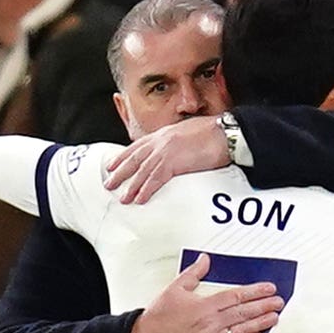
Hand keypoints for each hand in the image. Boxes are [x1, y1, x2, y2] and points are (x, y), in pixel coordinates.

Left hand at [103, 116, 230, 204]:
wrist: (225, 133)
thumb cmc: (212, 134)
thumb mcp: (187, 134)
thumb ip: (174, 144)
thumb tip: (172, 154)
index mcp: (163, 134)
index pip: (137, 146)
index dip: (123, 156)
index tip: (112, 165)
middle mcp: (160, 141)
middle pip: (134, 159)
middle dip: (120, 172)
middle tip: (108, 184)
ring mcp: (165, 151)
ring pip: (142, 171)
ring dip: (131, 186)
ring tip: (122, 199)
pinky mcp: (174, 162)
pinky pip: (155, 179)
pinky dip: (146, 190)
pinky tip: (139, 199)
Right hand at [125, 252, 281, 332]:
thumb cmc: (159, 316)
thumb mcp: (174, 289)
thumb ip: (193, 274)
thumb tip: (206, 259)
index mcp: (204, 305)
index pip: (236, 296)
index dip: (255, 292)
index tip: (269, 288)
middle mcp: (211, 323)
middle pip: (243, 312)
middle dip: (264, 306)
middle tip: (280, 302)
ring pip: (242, 330)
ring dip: (261, 324)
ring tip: (275, 318)